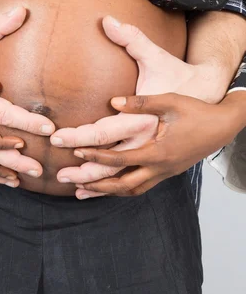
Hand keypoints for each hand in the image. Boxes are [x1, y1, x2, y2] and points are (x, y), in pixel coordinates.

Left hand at [72, 92, 242, 196]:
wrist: (223, 125)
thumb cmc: (197, 111)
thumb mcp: (170, 102)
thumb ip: (142, 102)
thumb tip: (114, 101)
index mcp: (158, 152)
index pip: (120, 159)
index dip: (96, 156)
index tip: (76, 152)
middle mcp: (160, 168)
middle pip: (122, 185)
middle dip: (94, 185)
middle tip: (69, 183)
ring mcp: (165, 173)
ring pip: (131, 190)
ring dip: (106, 191)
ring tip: (82, 191)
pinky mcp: (168, 172)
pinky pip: (141, 187)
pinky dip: (122, 188)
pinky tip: (109, 186)